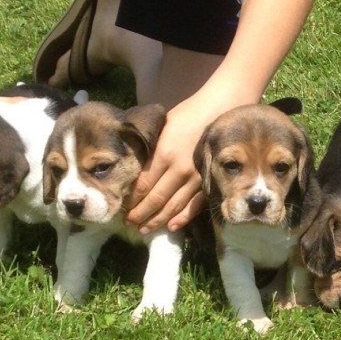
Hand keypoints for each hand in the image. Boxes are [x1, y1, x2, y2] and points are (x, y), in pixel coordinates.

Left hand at [125, 95, 218, 232]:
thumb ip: (150, 149)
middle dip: (139, 214)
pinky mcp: (209, 182)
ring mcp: (196, 178)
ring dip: (157, 220)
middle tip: (128, 223)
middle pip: (155, 199)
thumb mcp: (162, 128)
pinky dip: (182, 219)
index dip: (130, 200)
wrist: (219, 110)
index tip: (121, 207)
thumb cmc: (187, 115)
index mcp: (164, 154)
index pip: (142, 185)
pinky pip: (194, 206)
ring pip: (173, 207)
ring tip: (144, 230)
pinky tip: (171, 226)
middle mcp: (179, 170)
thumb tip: (133, 168)